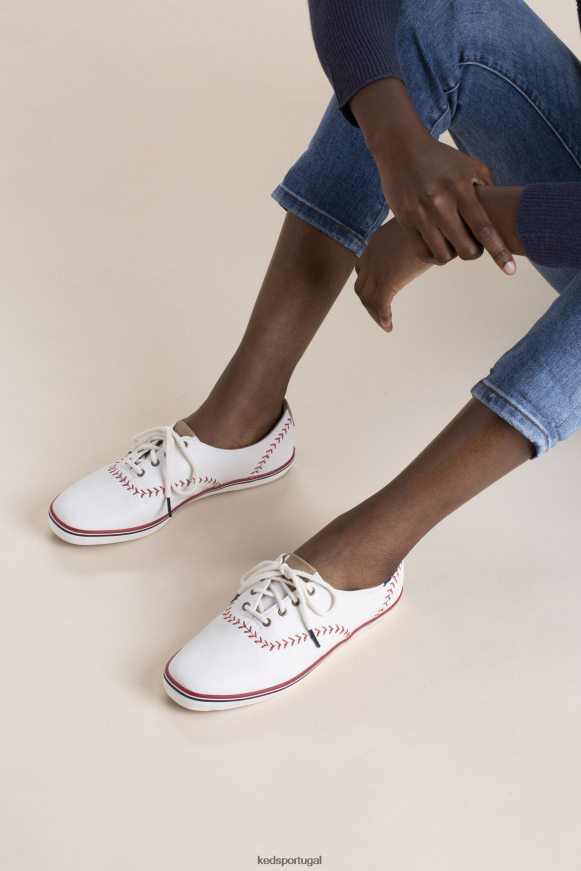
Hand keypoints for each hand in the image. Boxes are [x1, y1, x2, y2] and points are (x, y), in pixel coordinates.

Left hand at [354, 218, 429, 330]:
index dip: (368, 281)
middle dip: (368, 300)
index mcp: (378, 241)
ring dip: (374, 313)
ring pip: (367, 297)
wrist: (439, 224)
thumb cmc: (438, 223)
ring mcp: (377, 269)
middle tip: (379, 313)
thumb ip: (415, 241)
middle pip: (362, 284)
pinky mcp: (387, 281)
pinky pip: (380, 305)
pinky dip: (382, 317)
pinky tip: (389, 326)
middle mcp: (371, 255)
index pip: (364, 266)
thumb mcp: (420, 230)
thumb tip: (429, 248)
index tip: (377, 292)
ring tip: (384, 324)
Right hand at [377, 136, 515, 273]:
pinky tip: (436, 245)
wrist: (401, 148)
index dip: (499, 251)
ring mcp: (420, 213)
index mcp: (461, 188)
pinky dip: (433, 255)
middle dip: (473, 253)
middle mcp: (440, 202)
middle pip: (465, 249)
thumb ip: (488, 189)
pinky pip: (422, 252)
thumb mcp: (470, 166)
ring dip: (451, 255)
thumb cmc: (441, 159)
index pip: (484, 228)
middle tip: (472, 247)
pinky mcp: (404, 220)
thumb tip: (503, 215)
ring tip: (451, 243)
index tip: (510, 270)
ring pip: (443, 255)